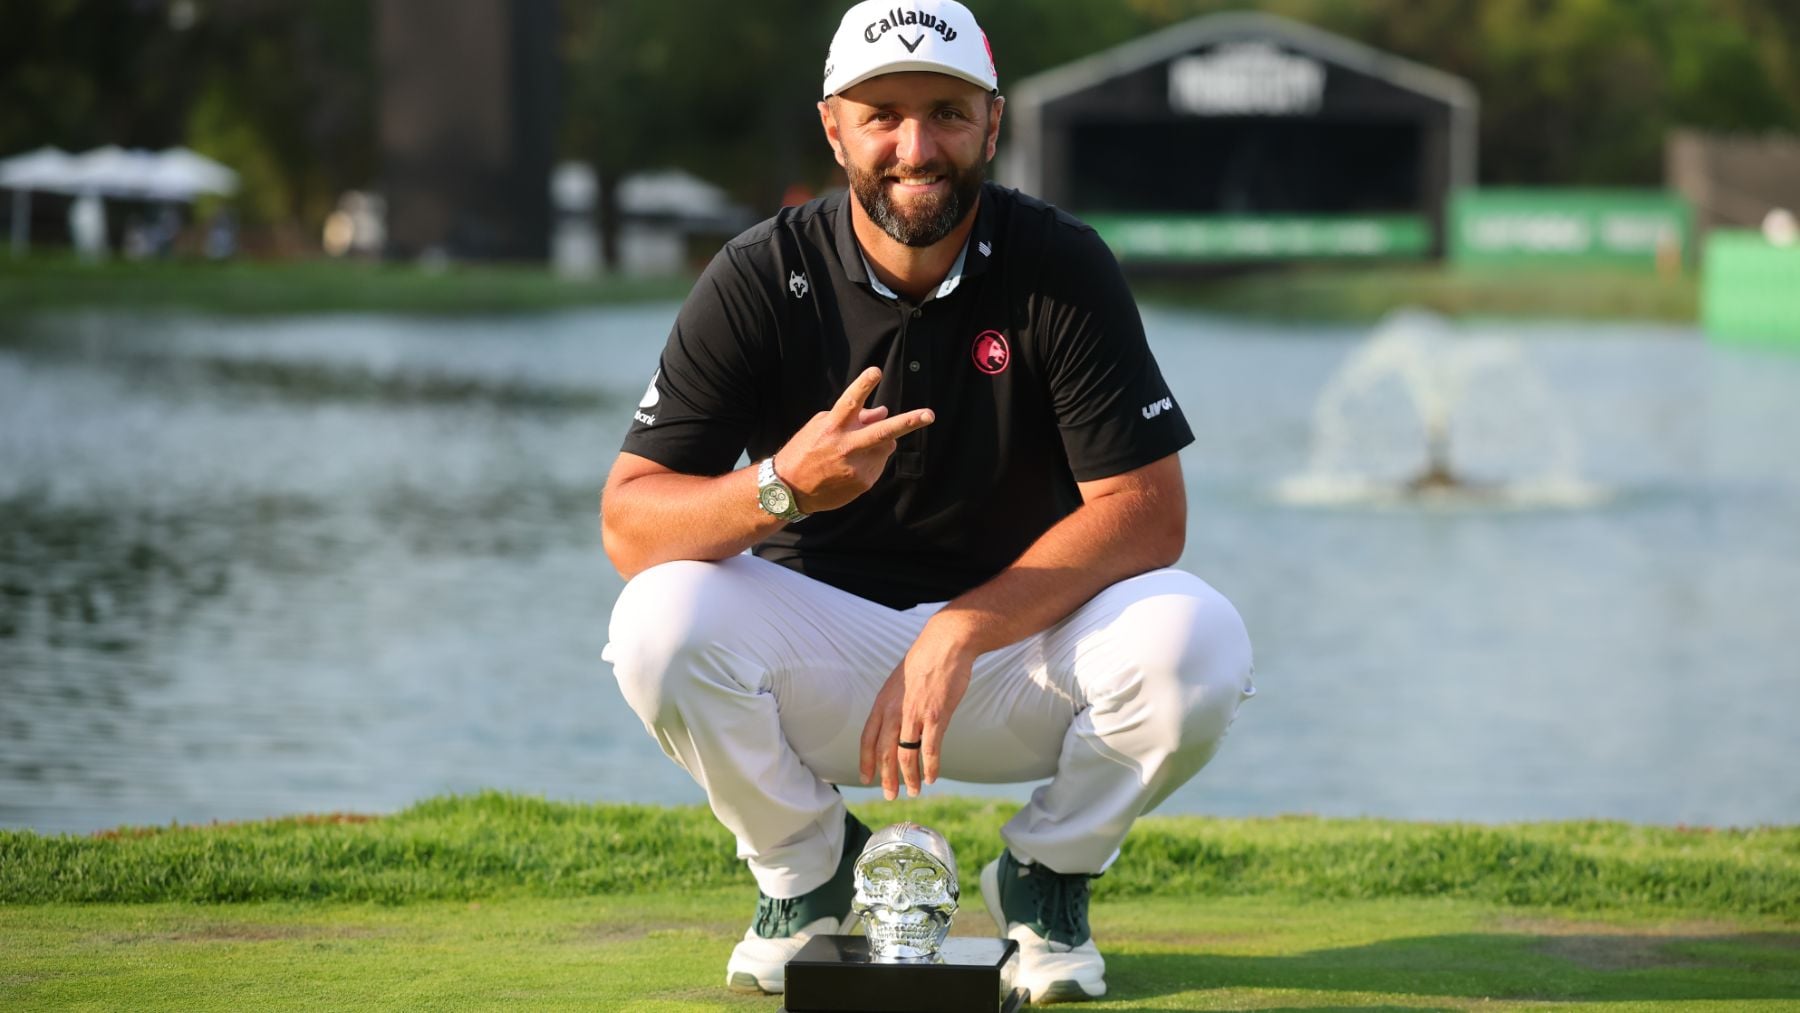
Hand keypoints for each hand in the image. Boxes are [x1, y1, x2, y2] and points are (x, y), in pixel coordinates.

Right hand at [773, 367, 933, 513]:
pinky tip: (852, 466)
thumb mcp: (820, 427)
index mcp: (832, 427)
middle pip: (882, 432)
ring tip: (856, 449)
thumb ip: (852, 417)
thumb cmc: (806, 450)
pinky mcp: (863, 482)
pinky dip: (873, 459)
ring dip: (881, 442)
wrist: (790, 490)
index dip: (864, 385)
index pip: (850, 402)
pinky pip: (879, 463)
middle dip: (908, 422)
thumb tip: (882, 411)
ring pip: (886, 446)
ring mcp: (856, 467)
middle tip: (929, 415)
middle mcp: (845, 446)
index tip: (876, 371)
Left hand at [859, 620, 974, 799]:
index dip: (866, 761)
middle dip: (886, 778)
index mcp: (883, 702)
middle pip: (885, 753)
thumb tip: (896, 722)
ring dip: (908, 777)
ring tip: (912, 791)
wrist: (946, 644)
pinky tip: (931, 778)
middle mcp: (895, 711)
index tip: (866, 778)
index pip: (868, 738)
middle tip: (890, 795)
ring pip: (906, 755)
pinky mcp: (937, 716)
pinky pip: (930, 749)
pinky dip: (929, 767)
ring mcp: (915, 714)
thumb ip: (895, 703)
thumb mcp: (899, 681)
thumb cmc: (925, 661)